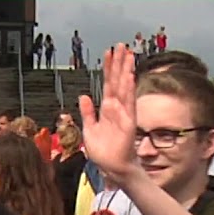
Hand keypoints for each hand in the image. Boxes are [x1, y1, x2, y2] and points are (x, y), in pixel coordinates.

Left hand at [78, 45, 138, 179]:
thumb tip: (84, 96)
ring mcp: (123, 114)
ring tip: (128, 55)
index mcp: (106, 109)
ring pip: (125, 88)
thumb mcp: (89, 129)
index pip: (108, 84)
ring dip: (126, 71)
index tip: (108, 52)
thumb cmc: (104, 152)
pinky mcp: (128, 122)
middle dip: (119, 63)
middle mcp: (116, 109)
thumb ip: (88, 113)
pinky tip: (129, 76)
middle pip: (117, 81)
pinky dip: (129, 90)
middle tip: (121, 45)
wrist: (113, 168)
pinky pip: (129, 103)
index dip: (108, 68)